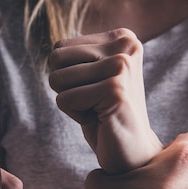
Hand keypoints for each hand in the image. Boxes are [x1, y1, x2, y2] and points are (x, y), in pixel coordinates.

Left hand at [49, 28, 162, 174]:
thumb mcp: (91, 76)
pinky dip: (77, 116)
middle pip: (56, 59)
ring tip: (98, 109)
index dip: (68, 76)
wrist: (134, 151)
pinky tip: (102, 119)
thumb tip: (53, 50)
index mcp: (121, 36)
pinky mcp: (115, 90)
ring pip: (57, 79)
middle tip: (94, 101)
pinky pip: (65, 100)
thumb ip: (76, 56)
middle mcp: (125, 44)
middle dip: (66, 87)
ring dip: (72, 102)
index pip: (59, 47)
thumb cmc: (106, 114)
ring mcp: (122, 66)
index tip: (94, 90)